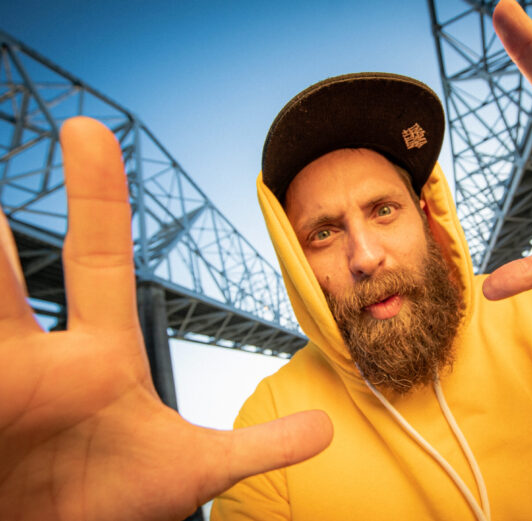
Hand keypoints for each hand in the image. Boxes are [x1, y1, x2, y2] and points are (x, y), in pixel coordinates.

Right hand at [0, 117, 332, 520]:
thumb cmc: (116, 497)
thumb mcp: (196, 470)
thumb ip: (262, 446)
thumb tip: (327, 428)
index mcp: (99, 356)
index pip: (98, 260)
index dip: (94, 196)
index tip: (89, 130)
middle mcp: (43, 360)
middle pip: (8, 280)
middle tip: (12, 171)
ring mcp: (1, 386)